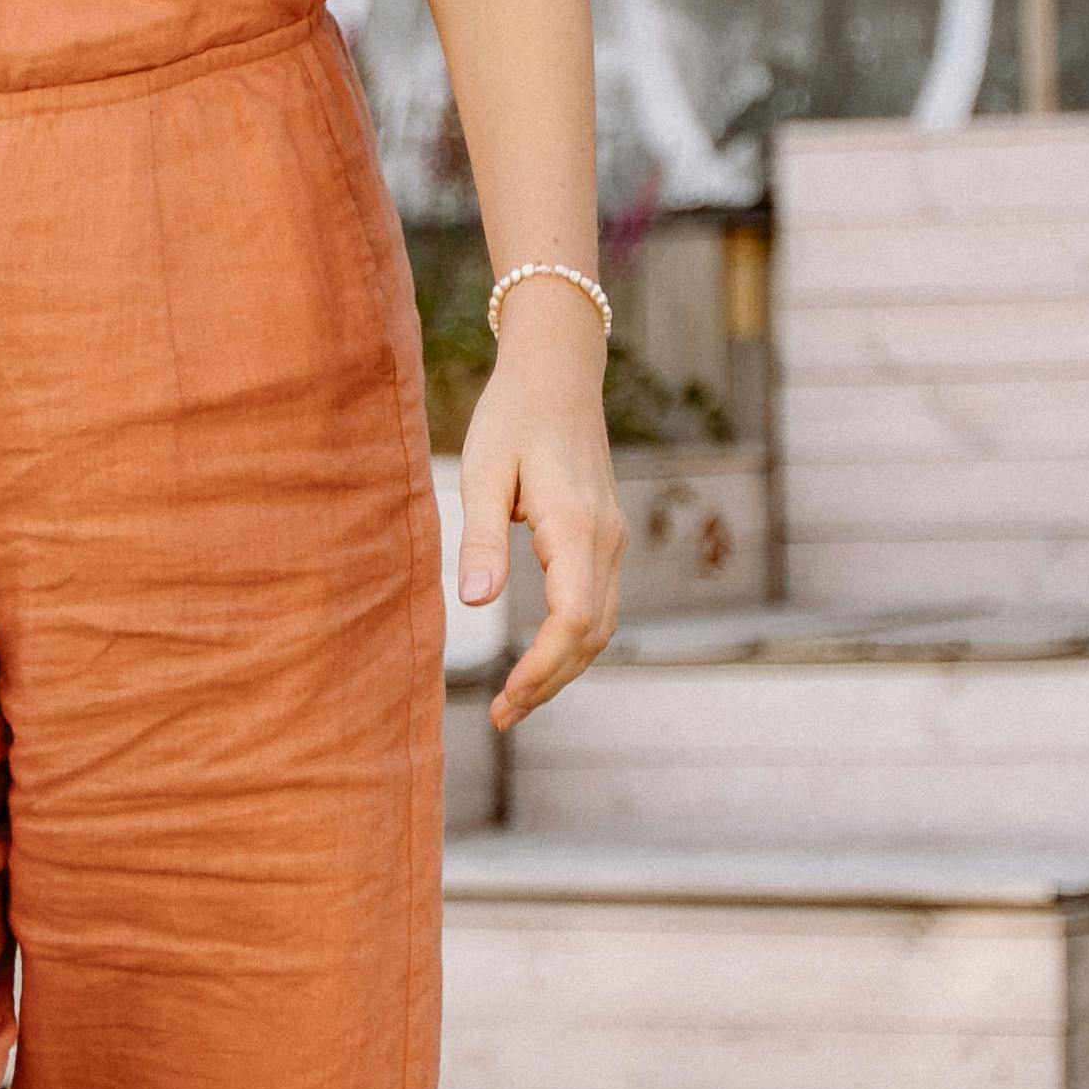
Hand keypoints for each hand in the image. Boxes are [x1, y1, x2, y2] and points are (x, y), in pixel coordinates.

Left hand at [458, 326, 625, 733]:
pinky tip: (540, 658)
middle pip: (592, 635)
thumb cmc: (512, 416)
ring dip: (563, 668)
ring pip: (601, 626)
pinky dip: (574, 642)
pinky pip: (599, 605)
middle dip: (549, 681)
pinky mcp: (606, 536)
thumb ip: (479, 537)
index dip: (542, 668)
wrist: (557, 371)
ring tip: (515, 701)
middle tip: (500, 716)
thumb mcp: (483, 471)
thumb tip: (474, 604)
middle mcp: (607, 540)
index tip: (505, 699)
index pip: (573, 621)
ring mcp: (613, 539)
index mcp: (577, 528)